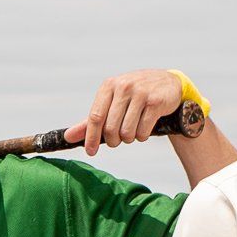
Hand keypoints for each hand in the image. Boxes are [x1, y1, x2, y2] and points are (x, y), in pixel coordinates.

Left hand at [69, 70, 189, 152]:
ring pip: (127, 132)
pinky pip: (142, 131)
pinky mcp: (155, 102)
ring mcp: (140, 93)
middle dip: (114, 140)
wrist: (169, 84)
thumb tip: (68, 137)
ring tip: (133, 131)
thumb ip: (90, 121)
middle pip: (110, 128)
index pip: (95, 117)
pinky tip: (145, 127)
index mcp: (109, 86)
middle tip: (118, 139)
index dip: (91, 138)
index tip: (90, 152)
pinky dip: (142, 136)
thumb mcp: (112, 103)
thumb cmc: (135, 96)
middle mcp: (123, 87)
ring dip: (129, 138)